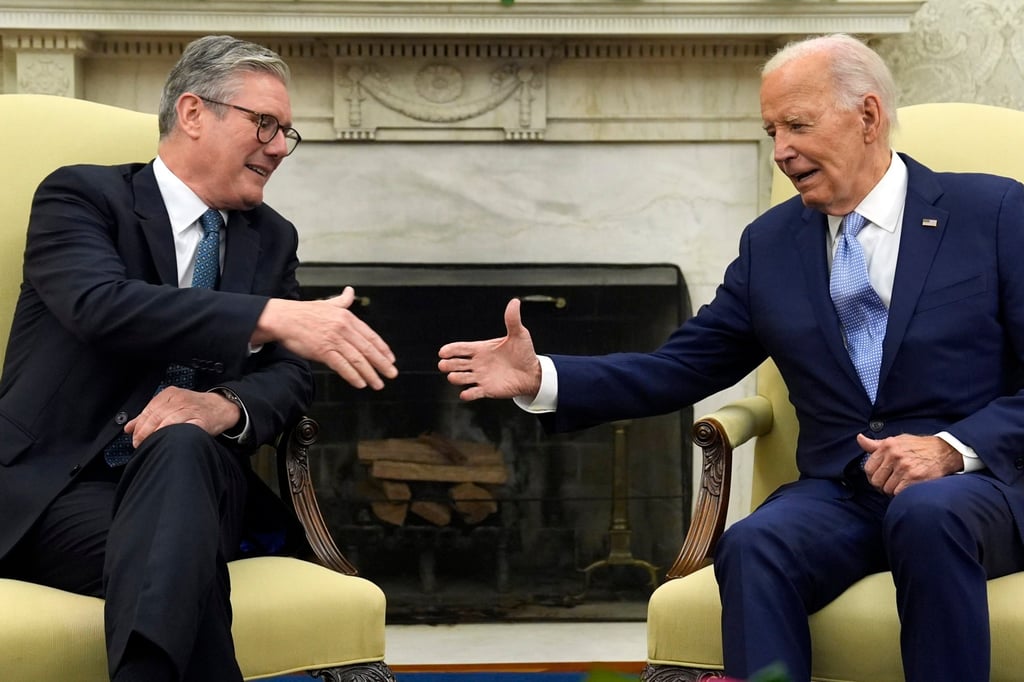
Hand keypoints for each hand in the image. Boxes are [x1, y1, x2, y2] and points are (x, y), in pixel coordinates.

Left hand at [124, 386, 239, 446]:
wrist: (222, 407)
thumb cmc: (195, 408)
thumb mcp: (171, 406)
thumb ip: (149, 416)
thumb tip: (129, 428)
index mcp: (169, 394)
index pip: (148, 410)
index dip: (139, 426)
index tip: (135, 438)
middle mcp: (180, 399)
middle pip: (156, 417)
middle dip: (145, 433)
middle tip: (140, 444)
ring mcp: (191, 409)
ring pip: (168, 422)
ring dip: (157, 435)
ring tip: (153, 444)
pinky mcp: (202, 420)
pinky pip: (186, 428)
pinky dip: (176, 435)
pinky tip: (171, 441)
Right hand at [253, 286, 397, 388]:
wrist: (283, 318)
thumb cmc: (304, 312)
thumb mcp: (327, 303)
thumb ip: (342, 300)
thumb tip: (351, 291)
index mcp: (347, 317)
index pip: (371, 335)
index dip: (383, 349)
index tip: (391, 359)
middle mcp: (344, 328)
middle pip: (368, 349)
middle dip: (382, 364)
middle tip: (392, 374)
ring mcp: (334, 340)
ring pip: (358, 360)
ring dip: (370, 374)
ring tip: (378, 383)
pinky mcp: (323, 351)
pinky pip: (342, 366)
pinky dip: (353, 376)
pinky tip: (360, 383)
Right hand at [438, 298, 541, 400]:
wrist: (533, 373)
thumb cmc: (524, 353)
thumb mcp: (519, 334)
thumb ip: (512, 319)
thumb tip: (514, 302)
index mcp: (481, 349)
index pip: (461, 348)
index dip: (451, 349)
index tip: (442, 352)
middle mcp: (478, 363)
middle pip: (456, 363)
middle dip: (448, 364)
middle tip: (444, 364)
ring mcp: (481, 377)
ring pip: (461, 378)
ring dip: (456, 377)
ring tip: (454, 376)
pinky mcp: (487, 390)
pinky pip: (473, 393)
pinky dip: (468, 394)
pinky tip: (465, 394)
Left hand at [858, 433, 962, 495]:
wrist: (943, 451)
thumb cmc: (918, 446)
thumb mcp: (897, 440)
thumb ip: (876, 444)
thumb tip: (859, 439)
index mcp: (887, 446)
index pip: (868, 468)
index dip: (872, 476)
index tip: (879, 477)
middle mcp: (894, 456)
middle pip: (876, 480)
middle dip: (881, 485)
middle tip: (889, 484)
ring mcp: (904, 467)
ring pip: (887, 488)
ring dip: (892, 490)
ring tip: (899, 485)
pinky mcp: (915, 478)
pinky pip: (898, 493)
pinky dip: (901, 493)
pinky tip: (906, 488)